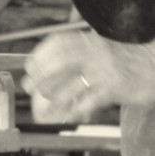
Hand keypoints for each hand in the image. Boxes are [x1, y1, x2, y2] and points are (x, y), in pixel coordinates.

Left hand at [24, 31, 154, 121]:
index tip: (29, 66)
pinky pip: (89, 100)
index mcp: (91, 40)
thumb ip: (77, 53)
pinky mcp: (116, 87)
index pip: (58, 42)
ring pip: (72, 83)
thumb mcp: (101, 49)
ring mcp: (106, 69)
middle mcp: (97, 51)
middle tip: (29, 86)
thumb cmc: (125, 62)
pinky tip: (68, 114)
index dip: (40, 54)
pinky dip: (76, 109)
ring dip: (55, 95)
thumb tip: (43, 65)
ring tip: (45, 104)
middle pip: (60, 61)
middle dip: (41, 75)